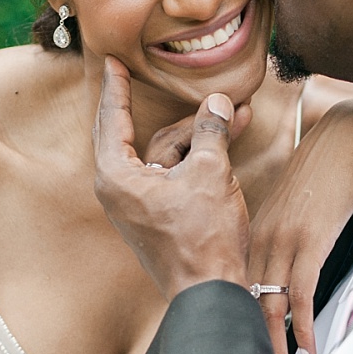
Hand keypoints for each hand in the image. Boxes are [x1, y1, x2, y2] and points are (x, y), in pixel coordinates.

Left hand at [93, 58, 251, 300]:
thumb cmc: (203, 239)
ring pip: (170, 156)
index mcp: (116, 176)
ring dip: (203, 138)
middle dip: (189, 119)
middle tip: (214, 96)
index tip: (113, 61)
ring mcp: (139, 205)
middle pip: (151, 137)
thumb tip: (218, 103)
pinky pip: (177, 175)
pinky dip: (200, 160)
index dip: (118, 87)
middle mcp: (120, 189)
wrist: (210, 292)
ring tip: (239, 116)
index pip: (113, 118)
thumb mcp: (210, 172)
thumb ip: (210, 131)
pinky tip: (229, 140)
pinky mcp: (159, 216)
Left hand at [248, 100, 352, 353]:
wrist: (348, 138)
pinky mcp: (311, 241)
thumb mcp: (292, 208)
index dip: (237, 319)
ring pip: (270, 302)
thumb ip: (282, 238)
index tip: (239, 347)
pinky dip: (305, 324)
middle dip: (250, 340)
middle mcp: (261, 236)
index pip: (237, 284)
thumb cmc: (323, 172)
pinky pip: (303, 292)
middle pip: (247, 299)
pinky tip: (308, 347)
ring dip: (275, 342)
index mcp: (252, 229)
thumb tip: (284, 271)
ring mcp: (284, 239)